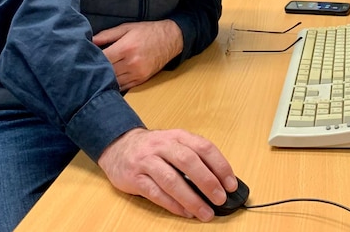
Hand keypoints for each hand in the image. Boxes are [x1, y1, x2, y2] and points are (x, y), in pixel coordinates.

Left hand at [93, 20, 182, 90]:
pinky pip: (123, 86)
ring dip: (104, 80)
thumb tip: (90, 40)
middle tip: (85, 70)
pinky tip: (108, 81)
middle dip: (95, 71)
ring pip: (114, 81)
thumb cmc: (148, 32)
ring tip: (94, 77)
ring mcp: (137, 73)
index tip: (83, 59)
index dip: (91, 60)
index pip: (102, 59)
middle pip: (106, 72)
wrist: (171, 39)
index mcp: (126, 47)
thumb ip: (107, 35)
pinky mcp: (142, 79)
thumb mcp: (127, 28)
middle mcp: (132, 62)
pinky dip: (114, 85)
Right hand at [98, 128, 237, 220]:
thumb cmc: (153, 148)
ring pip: (172, 180)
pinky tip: (185, 212)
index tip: (231, 184)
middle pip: (188, 162)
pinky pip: (156, 193)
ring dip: (191, 199)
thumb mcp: (174, 143)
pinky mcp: (134, 177)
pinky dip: (173, 204)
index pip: (204, 147)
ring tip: (205, 212)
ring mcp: (147, 161)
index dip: (220, 166)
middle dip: (207, 182)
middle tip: (220, 199)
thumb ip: (194, 157)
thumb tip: (220, 181)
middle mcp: (163, 145)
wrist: (118, 146)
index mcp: (178, 136)